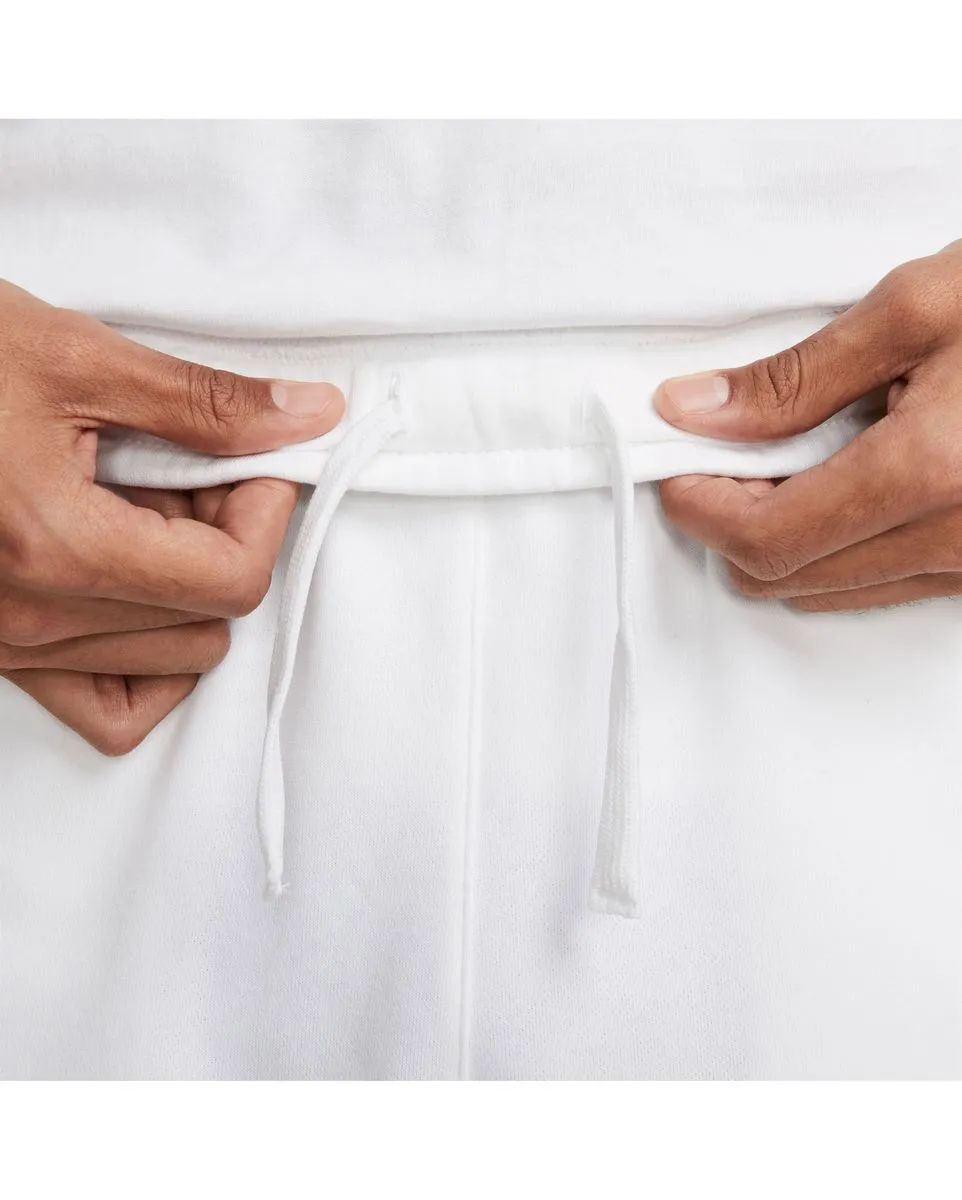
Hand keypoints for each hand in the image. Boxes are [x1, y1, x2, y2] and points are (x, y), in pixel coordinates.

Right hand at [0, 280, 344, 750]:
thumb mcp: (75, 358)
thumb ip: (205, 404)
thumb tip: (306, 418)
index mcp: (56, 546)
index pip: (232, 582)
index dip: (265, 515)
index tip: (252, 464)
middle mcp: (28, 617)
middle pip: (209, 623)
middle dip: (225, 543)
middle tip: (191, 476)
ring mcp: (6, 646)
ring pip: (171, 663)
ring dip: (185, 591)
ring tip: (143, 513)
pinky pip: (106, 706)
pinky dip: (145, 661)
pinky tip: (134, 589)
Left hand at [653, 240, 961, 611]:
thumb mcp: (915, 309)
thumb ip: (794, 377)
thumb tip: (694, 410)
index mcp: (930, 474)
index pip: (765, 538)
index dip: (699, 508)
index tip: (675, 467)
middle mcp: (958, 539)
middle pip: (787, 576)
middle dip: (732, 523)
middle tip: (719, 457)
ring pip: (829, 589)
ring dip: (781, 537)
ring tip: (781, 462)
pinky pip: (883, 584)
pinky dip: (835, 546)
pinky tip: (839, 484)